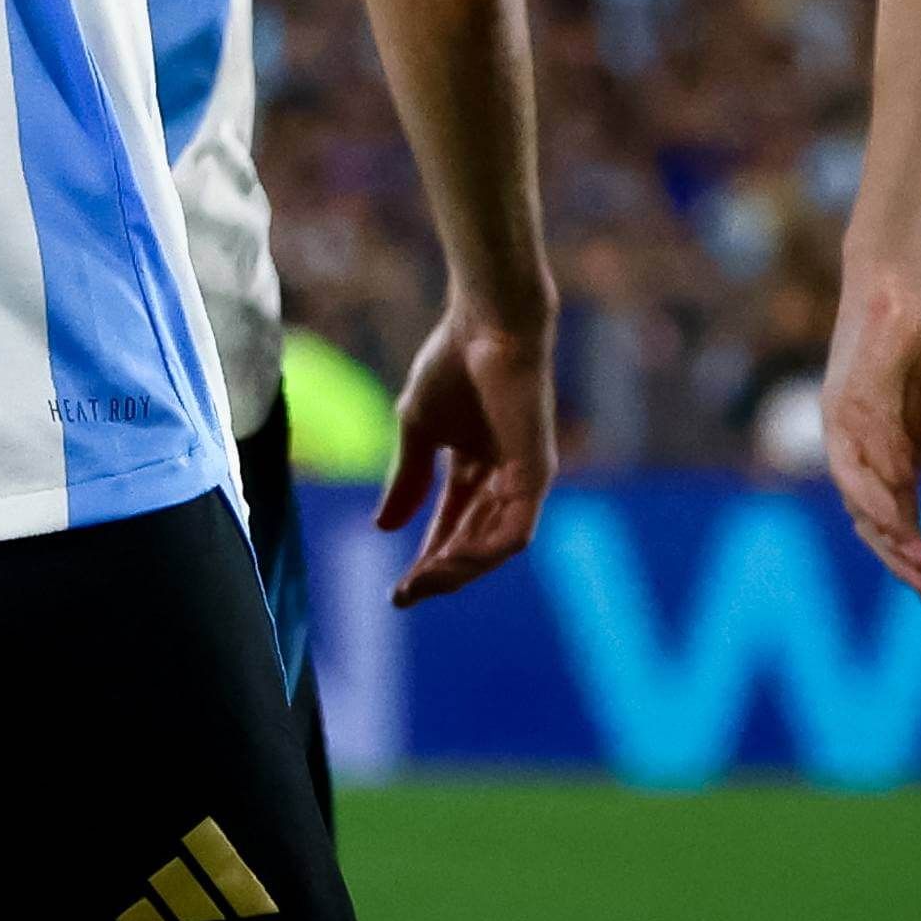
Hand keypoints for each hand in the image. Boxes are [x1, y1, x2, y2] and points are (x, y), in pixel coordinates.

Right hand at [376, 298, 555, 605]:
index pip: (452, 526)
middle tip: (404, 595)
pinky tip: (452, 561)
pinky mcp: (537, 475)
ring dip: (458, 569)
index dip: (425, 558)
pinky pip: (515, 532)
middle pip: (472, 543)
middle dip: (438, 573)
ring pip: (494, 546)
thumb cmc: (453, 364)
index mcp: (476, 467)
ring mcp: (524, 480)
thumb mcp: (417, 429)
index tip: (396, 590)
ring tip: (422, 583)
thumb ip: (408, 479)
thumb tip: (382, 528)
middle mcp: (504, 479)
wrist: (485, 325)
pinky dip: (485, 552)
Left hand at [823, 255, 920, 604]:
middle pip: (867, 518)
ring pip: (855, 493)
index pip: (891, 518)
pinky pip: (851, 451)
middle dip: (898, 556)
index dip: (910, 555)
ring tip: (918, 559)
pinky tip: (897, 509)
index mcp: (884, 453)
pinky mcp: (845, 398)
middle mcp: (857, 446)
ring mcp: (847, 424)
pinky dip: (871, 484)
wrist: (908, 280)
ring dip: (886, 528)